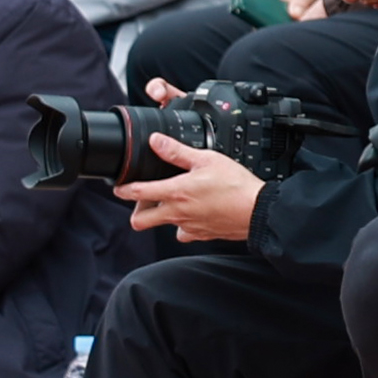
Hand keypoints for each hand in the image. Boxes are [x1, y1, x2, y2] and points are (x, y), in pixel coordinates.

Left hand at [115, 134, 268, 247]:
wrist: (258, 211)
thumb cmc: (236, 185)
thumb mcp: (207, 159)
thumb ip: (178, 152)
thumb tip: (157, 142)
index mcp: (176, 192)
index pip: (139, 193)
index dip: (124, 189)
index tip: (119, 187)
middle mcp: (178, 213)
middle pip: (140, 221)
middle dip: (137, 211)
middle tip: (145, 200)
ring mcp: (188, 226)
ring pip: (163, 226)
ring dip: (162, 215)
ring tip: (173, 202)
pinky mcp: (201, 234)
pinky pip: (184, 233)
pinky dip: (184, 225)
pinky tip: (193, 213)